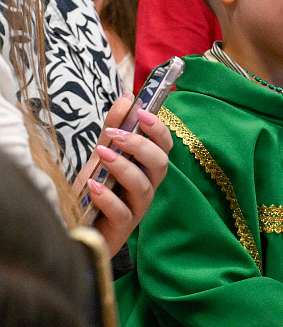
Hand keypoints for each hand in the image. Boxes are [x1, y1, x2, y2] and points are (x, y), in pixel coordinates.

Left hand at [79, 94, 171, 257]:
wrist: (75, 226)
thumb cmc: (94, 190)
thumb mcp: (101, 155)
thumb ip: (114, 129)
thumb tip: (127, 98)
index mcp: (146, 168)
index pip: (164, 146)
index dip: (158, 129)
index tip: (142, 112)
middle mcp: (147, 186)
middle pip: (160, 164)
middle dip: (142, 146)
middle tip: (117, 135)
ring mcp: (137, 208)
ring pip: (144, 187)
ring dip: (124, 168)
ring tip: (102, 155)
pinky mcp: (122, 228)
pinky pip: (123, 213)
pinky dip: (109, 199)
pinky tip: (93, 187)